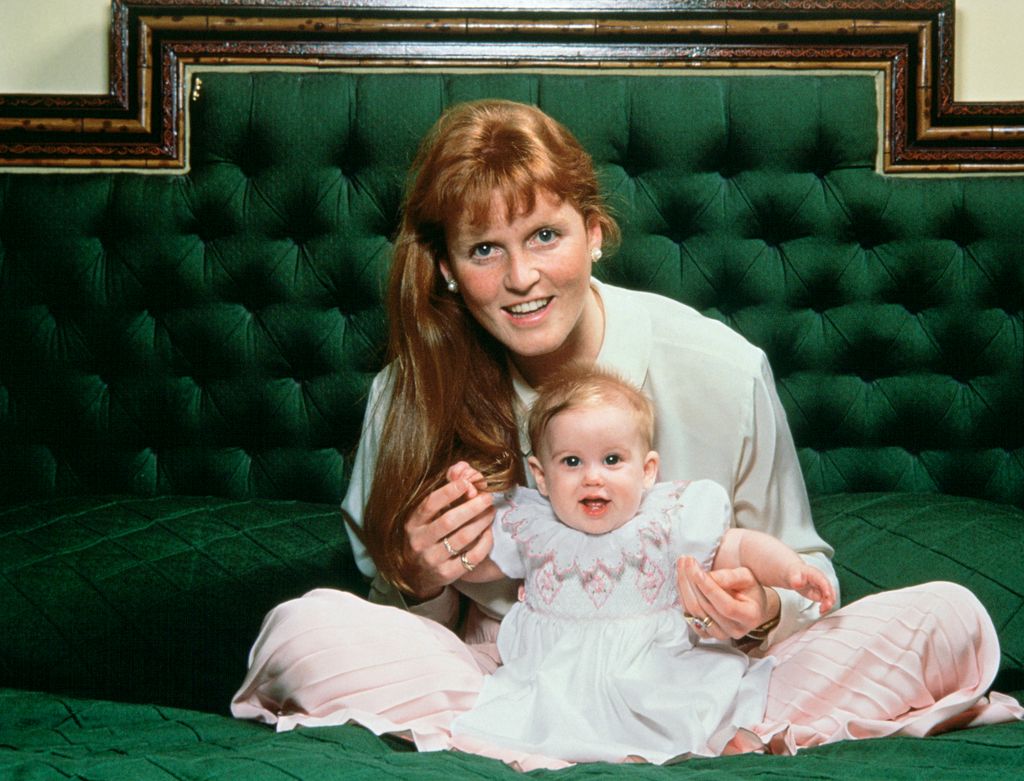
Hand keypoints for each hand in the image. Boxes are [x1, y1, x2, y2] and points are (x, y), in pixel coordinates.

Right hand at [402, 461, 494, 599]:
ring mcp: (432, 560)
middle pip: (449, 521)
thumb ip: (442, 495)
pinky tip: (489, 533)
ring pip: (462, 538)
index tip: (467, 482)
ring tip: (491, 512)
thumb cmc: (425, 536)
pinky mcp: (446, 574)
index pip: (430, 504)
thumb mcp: (425, 518)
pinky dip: (484, 543)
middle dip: (472, 507)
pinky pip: (471, 558)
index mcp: (413, 523)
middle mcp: (419, 542)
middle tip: (488, 497)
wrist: (415, 575)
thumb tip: (462, 469)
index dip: (449, 492)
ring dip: (481, 522)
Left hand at [676, 556, 778, 641]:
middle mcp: (735, 630)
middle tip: (686, 560)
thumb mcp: (746, 577)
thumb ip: (730, 577)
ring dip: (684, 586)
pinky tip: (682, 580)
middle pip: (706, 607)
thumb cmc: (749, 588)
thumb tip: (708, 576)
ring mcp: (719, 634)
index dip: (709, 589)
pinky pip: (689, 616)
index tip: (697, 571)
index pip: (726, 606)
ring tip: (682, 565)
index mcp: (750, 616)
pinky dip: (683, 596)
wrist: (749, 604)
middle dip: (692, 581)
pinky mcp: (706, 634)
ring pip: (694, 612)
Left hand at [787, 563, 835, 614]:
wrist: (791, 575)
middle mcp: (821, 580)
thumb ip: (795, 580)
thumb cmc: (793, 573)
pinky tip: (821, 610)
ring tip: (822, 610)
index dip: (826, 588)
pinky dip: (825, 606)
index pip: (823, 581)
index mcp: (814, 574)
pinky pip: (826, 600)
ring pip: (830, 596)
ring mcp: (821, 587)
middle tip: (824, 607)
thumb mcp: (792, 575)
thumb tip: (798, 584)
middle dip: (830, 598)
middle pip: (830, 589)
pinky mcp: (819, 594)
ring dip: (828, 604)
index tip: (827, 595)